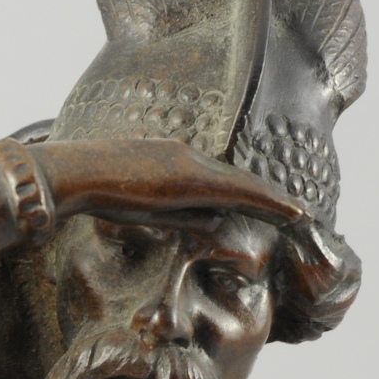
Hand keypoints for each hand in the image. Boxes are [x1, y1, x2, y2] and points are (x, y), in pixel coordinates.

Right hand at [42, 139, 309, 228]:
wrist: (77, 172)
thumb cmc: (95, 189)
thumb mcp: (141, 205)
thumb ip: (174, 211)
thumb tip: (211, 223)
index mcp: (171, 160)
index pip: (216, 179)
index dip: (243, 194)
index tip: (262, 207)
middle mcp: (187, 155)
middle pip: (236, 180)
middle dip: (265, 197)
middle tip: (293, 213)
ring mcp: (192, 164)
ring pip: (245, 185)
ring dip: (274, 201)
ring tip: (301, 216)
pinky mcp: (194, 179)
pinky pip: (243, 193)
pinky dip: (271, 204)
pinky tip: (294, 215)